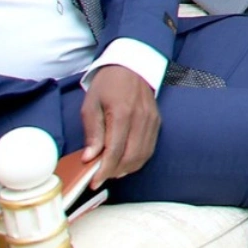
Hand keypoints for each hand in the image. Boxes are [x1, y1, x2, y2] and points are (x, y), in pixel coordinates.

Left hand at [78, 63, 160, 188]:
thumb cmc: (108, 84)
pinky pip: (149, 148)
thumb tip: (90, 157)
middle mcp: (141, 118)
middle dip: (115, 172)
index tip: (94, 182)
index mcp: (122, 112)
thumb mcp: (91, 105)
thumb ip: (92, 132)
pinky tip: (124, 162)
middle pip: (131, 157)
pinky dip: (137, 160)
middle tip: (100, 178)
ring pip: (142, 156)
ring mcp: (152, 121)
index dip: (104, 170)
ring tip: (111, 171)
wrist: (131, 65)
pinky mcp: (157, 122)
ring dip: (126, 168)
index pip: (115, 150)